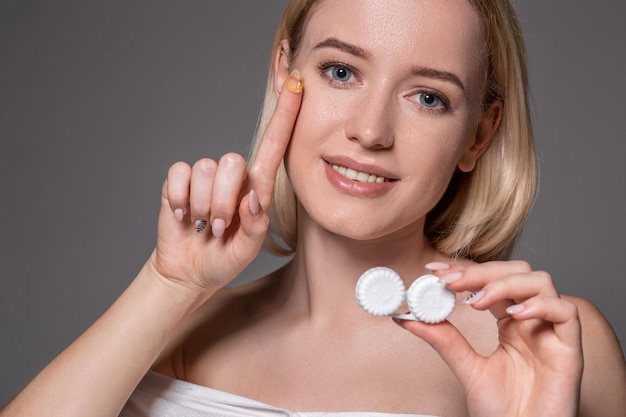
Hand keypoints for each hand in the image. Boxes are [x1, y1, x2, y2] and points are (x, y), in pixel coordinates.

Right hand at [149, 71, 303, 293]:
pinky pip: (179, 174)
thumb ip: (254, 227)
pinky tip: (182, 218)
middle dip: (223, 201)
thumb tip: (251, 199)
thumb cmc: (224, 259)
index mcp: (256, 188)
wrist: (187, 271)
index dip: (286, 114)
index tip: (298, 84)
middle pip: (232, 161)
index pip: (274, 145)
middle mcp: (232, 177)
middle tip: (217, 227)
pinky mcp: (178, 181)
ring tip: (201, 226)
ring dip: (202, 206)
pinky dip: (179, 201)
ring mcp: (204, 177)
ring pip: (205, 169)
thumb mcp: (246, 251)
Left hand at [397, 261, 582, 416]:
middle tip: (450, 282)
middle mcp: (532, 321)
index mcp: (510, 323)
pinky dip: (540, 305)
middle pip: (517, 273)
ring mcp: (551, 333)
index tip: (436, 271)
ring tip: (477, 301)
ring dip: (505, 283)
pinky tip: (514, 314)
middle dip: (482, 272)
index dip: (466, 271)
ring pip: (540, 282)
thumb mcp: (467, 368)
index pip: (491, 282)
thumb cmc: (503, 412)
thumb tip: (407, 316)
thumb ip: (443, 339)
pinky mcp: (570, 350)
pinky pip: (565, 312)